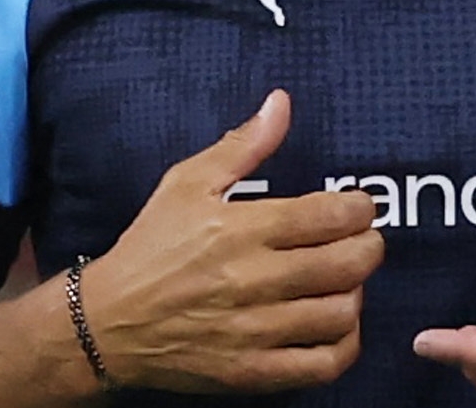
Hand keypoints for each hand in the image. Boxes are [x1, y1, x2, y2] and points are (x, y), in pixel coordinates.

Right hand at [78, 89, 383, 394]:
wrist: (106, 324)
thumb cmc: (150, 248)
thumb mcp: (187, 183)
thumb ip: (243, 145)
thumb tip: (280, 104)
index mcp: (242, 229)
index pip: (330, 216)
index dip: (360, 208)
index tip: (359, 206)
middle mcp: (253, 280)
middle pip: (347, 264)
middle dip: (368, 246)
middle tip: (361, 240)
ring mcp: (254, 331)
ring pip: (340, 313)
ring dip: (355, 292)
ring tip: (343, 280)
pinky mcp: (251, 372)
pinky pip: (321, 364)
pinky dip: (344, 344)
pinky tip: (335, 324)